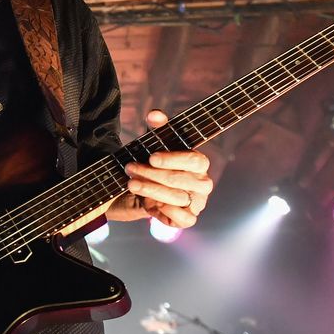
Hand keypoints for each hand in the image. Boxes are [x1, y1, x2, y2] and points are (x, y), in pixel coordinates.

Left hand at [112, 109, 212, 227]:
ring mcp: (197, 202)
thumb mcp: (155, 143)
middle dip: (153, 174)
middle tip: (131, 168)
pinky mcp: (188, 218)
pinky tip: (150, 204)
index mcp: (199, 163)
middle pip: (182, 179)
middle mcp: (202, 183)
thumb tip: (154, 114)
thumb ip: (158, 127)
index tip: (151, 157)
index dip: (173, 159)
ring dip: (151, 190)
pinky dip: (167, 212)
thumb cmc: (155, 164)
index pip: (195, 160)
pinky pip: (184, 220)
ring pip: (178, 198)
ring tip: (131, 183)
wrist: (144, 189)